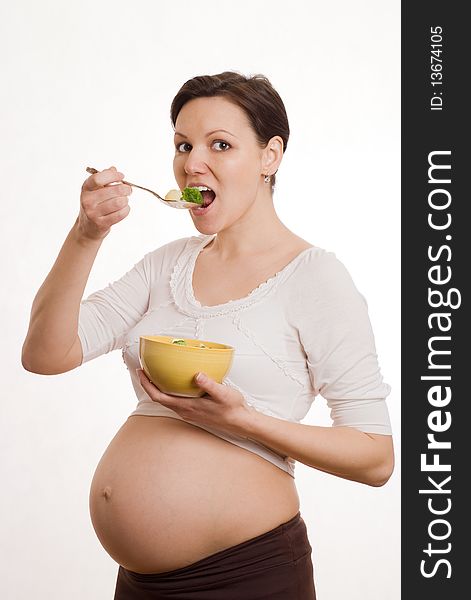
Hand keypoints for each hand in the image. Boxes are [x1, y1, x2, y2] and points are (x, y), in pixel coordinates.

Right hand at [77, 166, 131, 240]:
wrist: (87, 227)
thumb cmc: (94, 205)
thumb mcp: (95, 190)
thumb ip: (104, 178)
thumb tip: (113, 169)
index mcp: (85, 188)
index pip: (98, 178)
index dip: (113, 175)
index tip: (121, 176)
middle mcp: (87, 200)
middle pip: (113, 190)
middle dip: (125, 189)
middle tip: (128, 190)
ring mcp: (93, 213)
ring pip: (119, 202)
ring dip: (126, 200)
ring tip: (124, 200)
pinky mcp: (101, 224)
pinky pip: (120, 214)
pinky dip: (126, 210)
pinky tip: (124, 208)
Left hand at [136, 369, 254, 435]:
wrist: (241, 423)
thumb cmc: (233, 409)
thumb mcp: (223, 394)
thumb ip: (210, 384)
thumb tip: (197, 375)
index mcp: (188, 406)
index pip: (159, 397)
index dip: (147, 385)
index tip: (141, 372)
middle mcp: (185, 411)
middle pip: (159, 398)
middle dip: (149, 384)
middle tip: (144, 369)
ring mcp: (189, 412)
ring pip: (167, 400)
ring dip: (158, 388)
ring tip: (156, 373)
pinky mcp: (194, 411)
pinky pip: (176, 401)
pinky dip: (169, 391)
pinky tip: (175, 383)